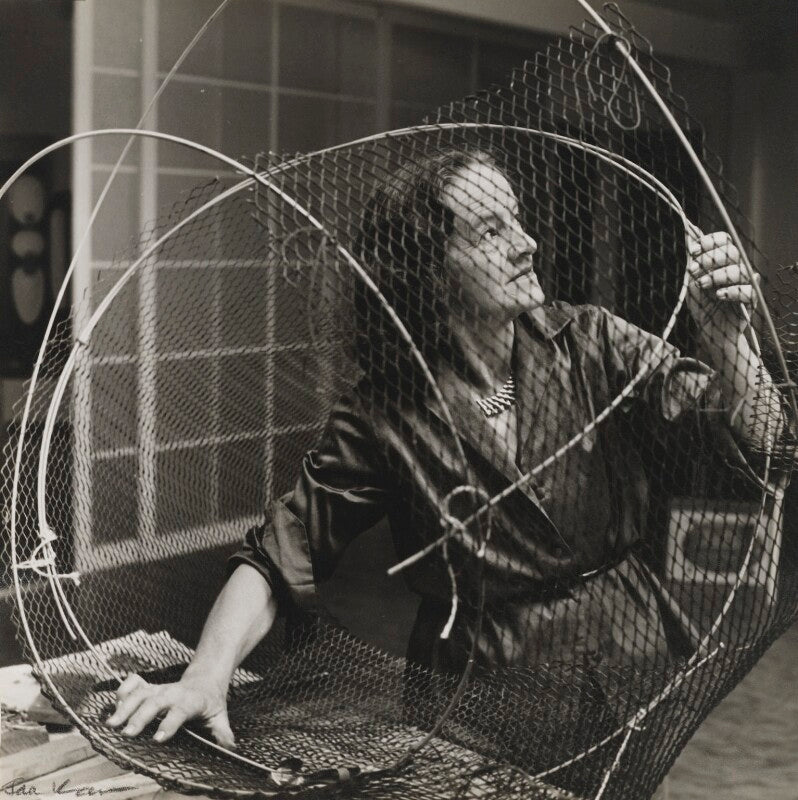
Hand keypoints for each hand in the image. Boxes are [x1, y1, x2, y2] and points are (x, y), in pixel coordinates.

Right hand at [106, 671, 234, 747]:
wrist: (205, 680)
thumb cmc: (211, 703)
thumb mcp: (220, 716)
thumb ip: (223, 733)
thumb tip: (230, 748)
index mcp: (192, 701)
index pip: (180, 711)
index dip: (170, 723)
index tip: (158, 738)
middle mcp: (173, 693)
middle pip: (156, 701)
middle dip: (141, 716)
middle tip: (128, 733)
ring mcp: (160, 688)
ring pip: (141, 693)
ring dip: (125, 706)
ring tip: (111, 724)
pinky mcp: (150, 686)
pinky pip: (134, 684)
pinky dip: (123, 690)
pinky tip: (114, 703)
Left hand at [685, 230, 758, 333]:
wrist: (709, 331)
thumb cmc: (701, 304)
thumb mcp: (692, 281)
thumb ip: (693, 261)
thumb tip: (688, 232)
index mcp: (723, 261)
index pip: (725, 240)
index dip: (709, 242)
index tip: (692, 251)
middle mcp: (737, 269)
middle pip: (732, 252)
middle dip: (709, 259)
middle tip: (692, 270)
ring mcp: (745, 284)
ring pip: (739, 270)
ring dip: (717, 276)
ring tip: (701, 285)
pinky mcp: (751, 301)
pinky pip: (748, 290)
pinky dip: (732, 291)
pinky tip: (719, 295)